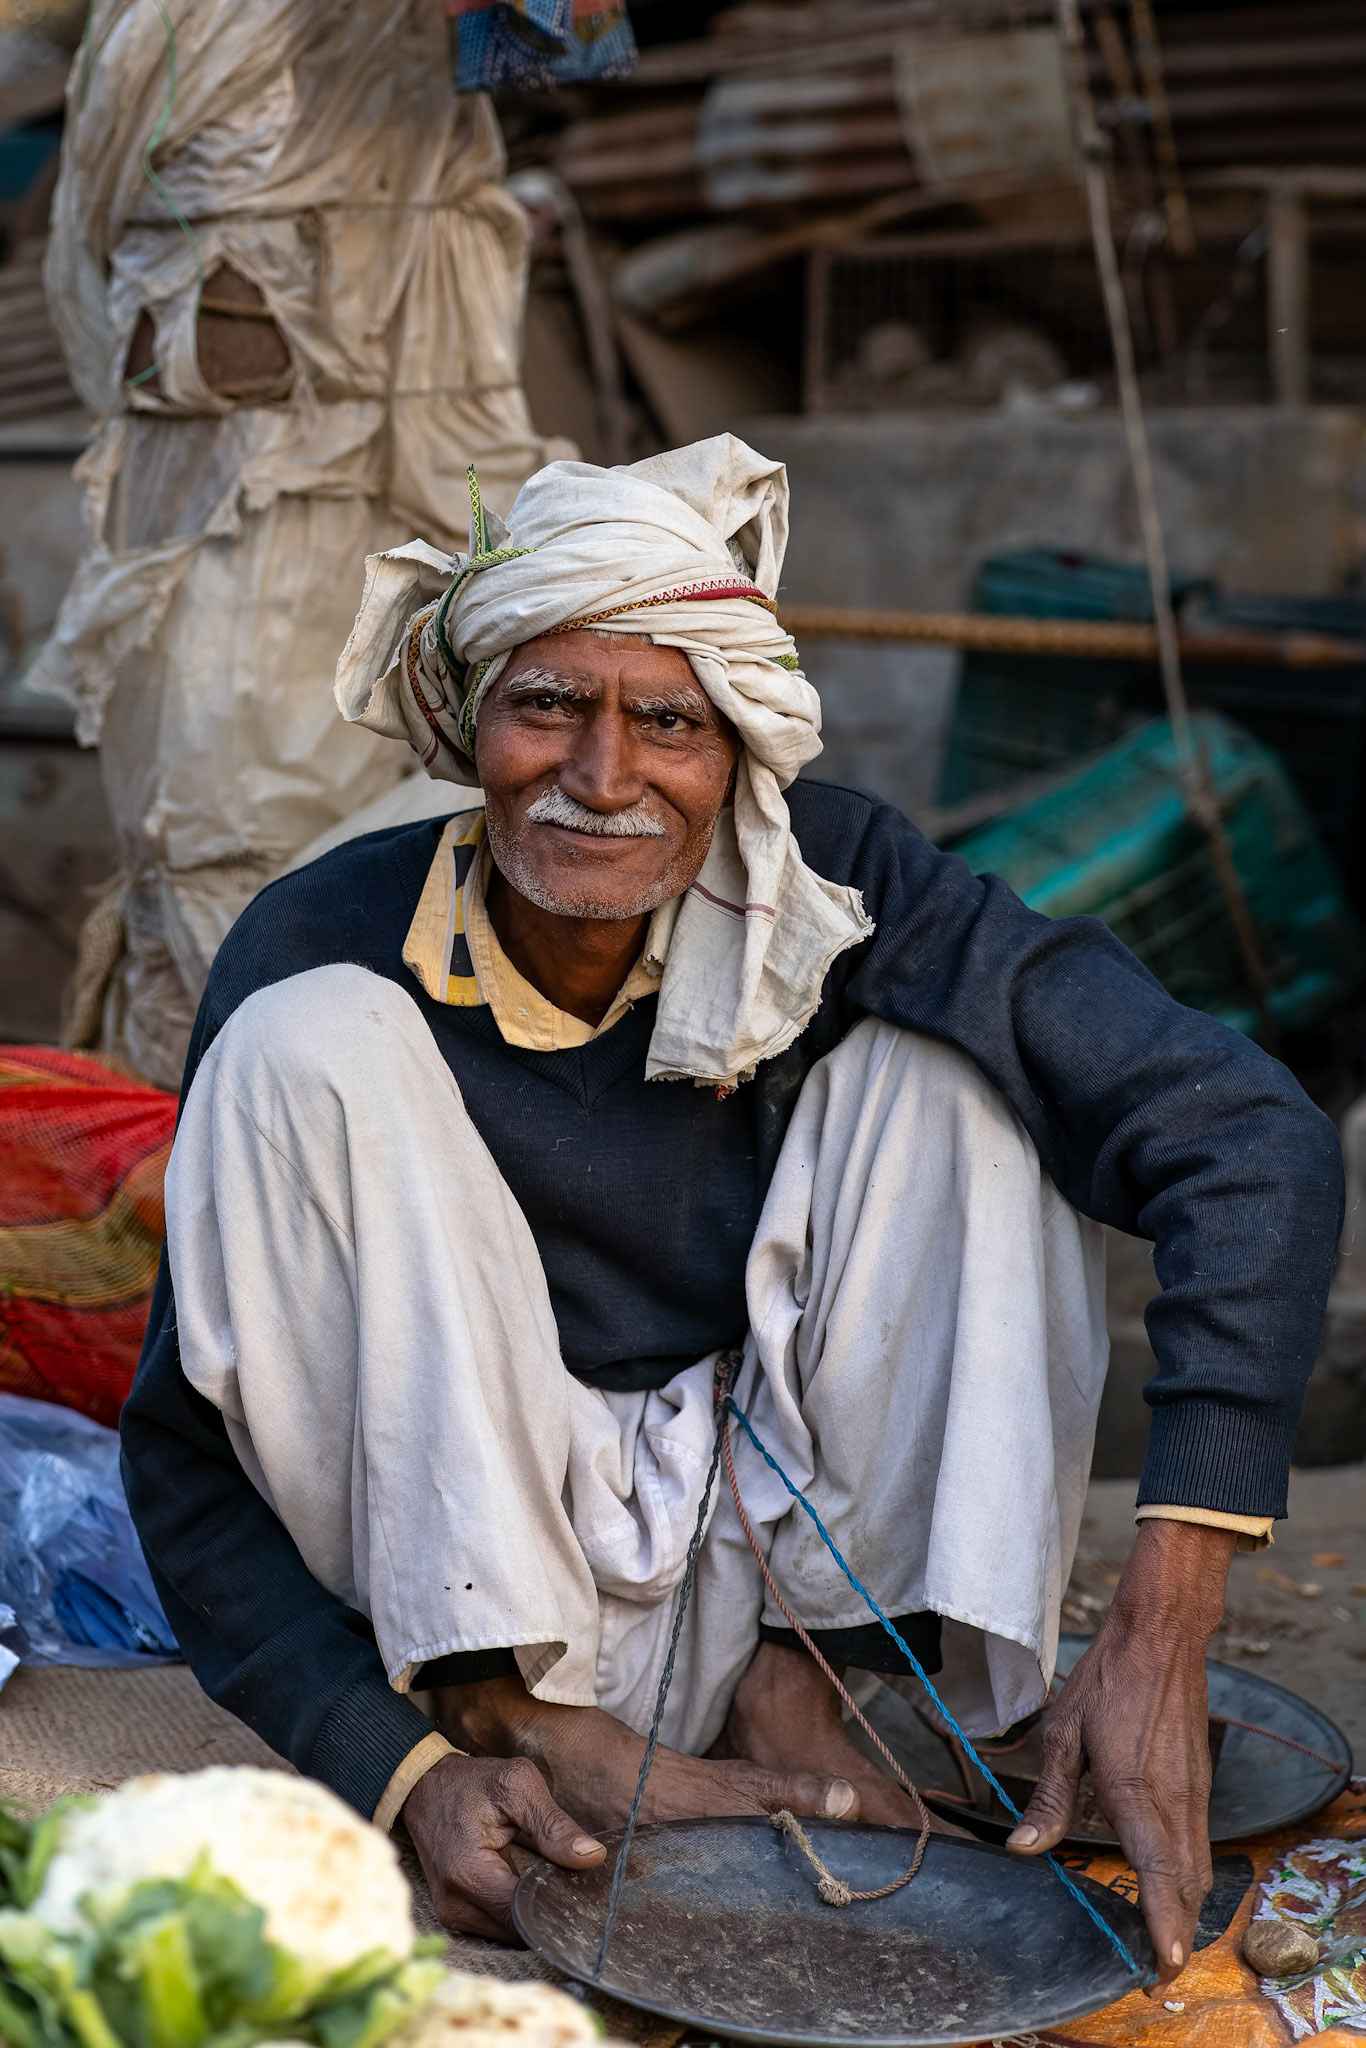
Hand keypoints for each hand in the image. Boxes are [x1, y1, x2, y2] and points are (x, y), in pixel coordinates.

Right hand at [402, 1751, 605, 1938]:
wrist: (425, 1787)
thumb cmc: (472, 1782)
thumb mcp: (517, 1786)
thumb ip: (554, 1825)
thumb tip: (593, 1857)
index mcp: (467, 1873)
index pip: (525, 1914)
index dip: (560, 1905)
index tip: (589, 1892)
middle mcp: (455, 1905)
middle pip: (519, 1930)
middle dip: (550, 1911)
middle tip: (578, 1885)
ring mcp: (452, 1915)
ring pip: (510, 1934)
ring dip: (534, 1912)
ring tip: (555, 1880)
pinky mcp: (456, 1915)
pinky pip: (498, 1926)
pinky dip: (518, 1910)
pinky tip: (533, 1886)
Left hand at [1005, 1518, 1235, 1991]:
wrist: (1161, 1637)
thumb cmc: (1108, 1681)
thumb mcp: (1063, 1734)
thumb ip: (1048, 1799)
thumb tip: (1023, 1850)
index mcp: (1135, 1790)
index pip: (1156, 1871)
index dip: (1161, 1922)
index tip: (1162, 1965)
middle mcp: (1173, 1799)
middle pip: (1184, 1884)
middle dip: (1175, 1934)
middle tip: (1156, 1976)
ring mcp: (1193, 1794)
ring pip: (1197, 1868)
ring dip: (1185, 1910)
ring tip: (1164, 1946)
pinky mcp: (1198, 1785)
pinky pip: (1199, 1845)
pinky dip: (1190, 1878)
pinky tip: (1172, 1889)